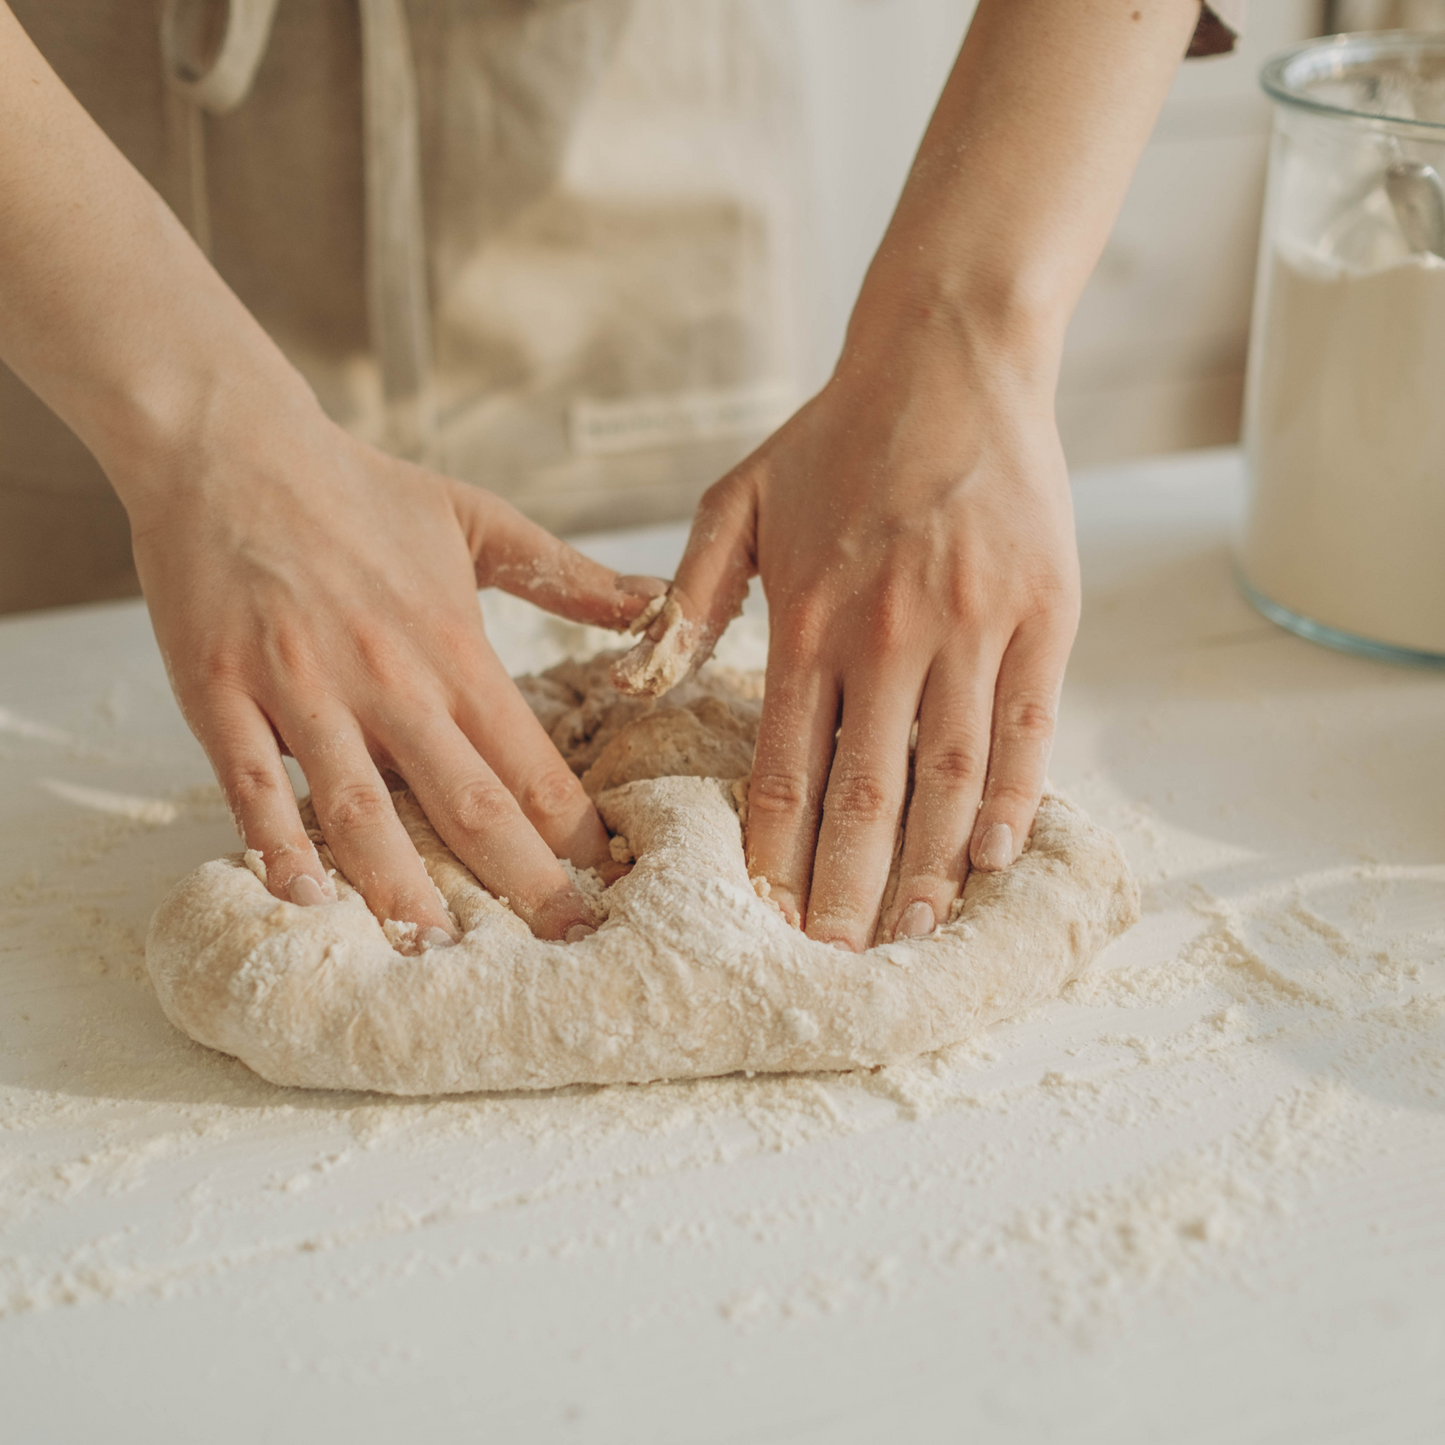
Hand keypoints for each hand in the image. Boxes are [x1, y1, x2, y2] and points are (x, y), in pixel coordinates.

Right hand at [128, 399, 661, 944]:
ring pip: (362, 809)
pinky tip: (305, 898)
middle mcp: (389, 678)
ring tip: (440, 952)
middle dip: (523, 883)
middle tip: (566, 944)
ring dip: (403, 887)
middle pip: (467, 803)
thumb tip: (656, 602)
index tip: (609, 882)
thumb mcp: (478, 519)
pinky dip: (277, 844)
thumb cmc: (357, 487)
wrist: (231, 444)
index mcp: (454, 647)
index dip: (575, 830)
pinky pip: (252, 784)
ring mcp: (303, 689)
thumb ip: (568, 575)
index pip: (531, 761)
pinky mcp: (223, 692)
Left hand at [654, 326, 1079, 950]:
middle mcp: (884, 633)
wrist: (949, 356)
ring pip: (948, 775)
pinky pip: (1028, 726)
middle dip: (849, 889)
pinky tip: (993, 857)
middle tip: (838, 962)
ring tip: (914, 936)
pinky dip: (1013, 799)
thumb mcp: (734, 499)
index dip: (776, 852)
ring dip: (930, 866)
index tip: (770, 918)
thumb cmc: (834, 435)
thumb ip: (686, 595)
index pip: (782, 767)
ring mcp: (971, 624)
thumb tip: (643, 682)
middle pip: (864, 793)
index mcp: (804, 616)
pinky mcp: (1043, 611)